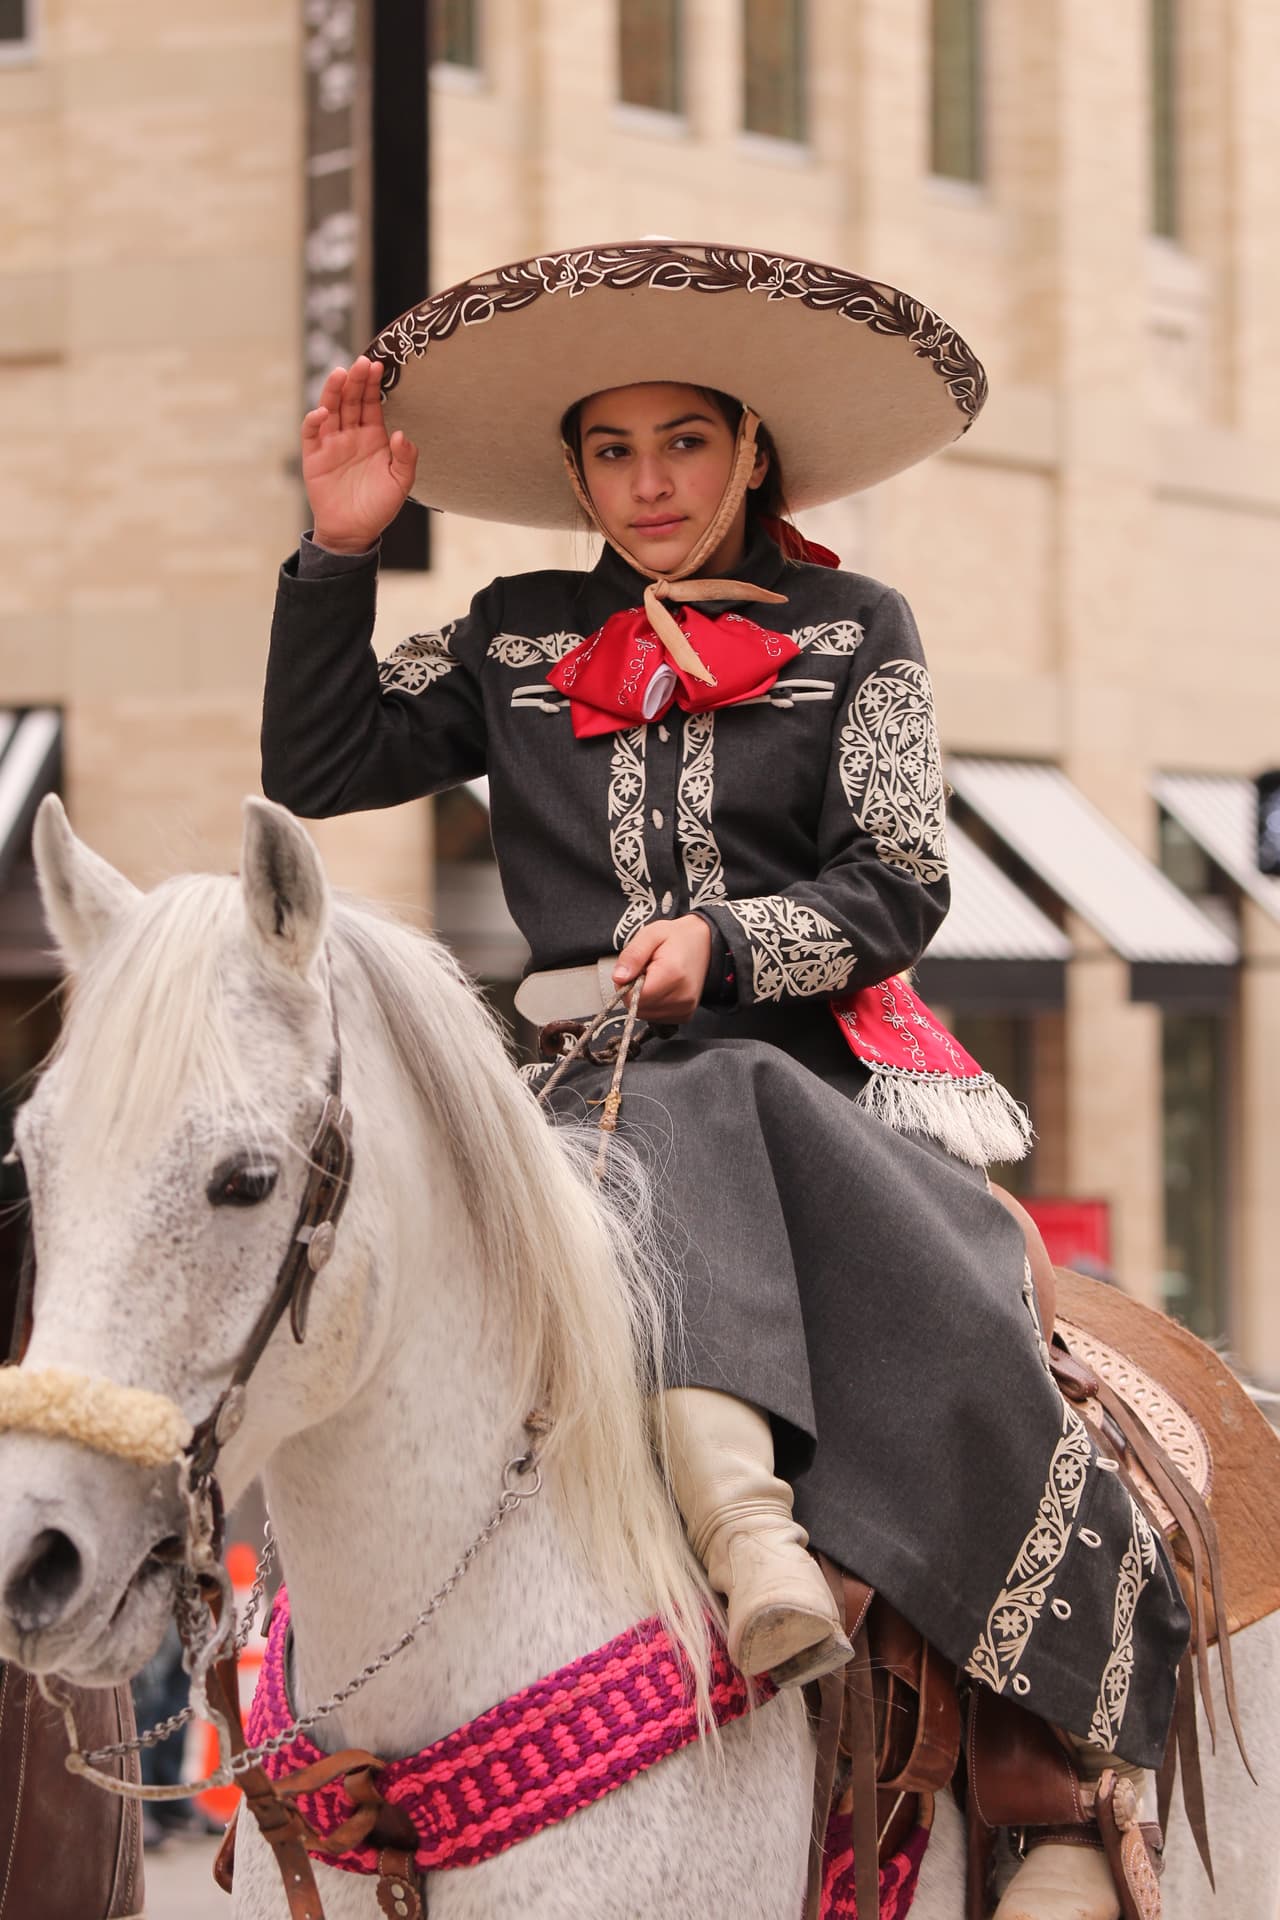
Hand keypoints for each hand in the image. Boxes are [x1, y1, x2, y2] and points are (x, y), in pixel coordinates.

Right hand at [302, 357, 418, 553]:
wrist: (354, 532)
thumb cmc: (378, 507)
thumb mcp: (400, 483)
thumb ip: (406, 459)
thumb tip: (401, 434)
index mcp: (372, 436)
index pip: (371, 403)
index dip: (373, 385)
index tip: (378, 366)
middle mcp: (351, 434)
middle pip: (351, 400)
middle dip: (355, 381)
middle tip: (361, 363)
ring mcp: (331, 443)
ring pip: (330, 410)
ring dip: (334, 392)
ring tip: (340, 375)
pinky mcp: (314, 456)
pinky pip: (311, 434)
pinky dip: (314, 421)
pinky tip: (322, 412)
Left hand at [613, 915, 711, 1022]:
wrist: (705, 943)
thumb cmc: (678, 937)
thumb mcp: (650, 934)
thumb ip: (632, 955)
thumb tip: (618, 978)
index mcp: (672, 975)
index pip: (633, 997)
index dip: (625, 984)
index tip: (634, 970)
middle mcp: (682, 996)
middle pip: (638, 1008)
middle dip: (634, 991)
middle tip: (646, 971)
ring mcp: (685, 1008)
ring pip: (646, 1014)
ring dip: (644, 998)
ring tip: (656, 978)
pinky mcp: (685, 1015)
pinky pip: (657, 1017)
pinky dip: (654, 1005)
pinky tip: (662, 989)